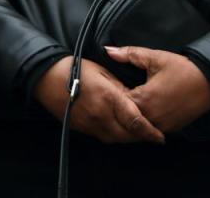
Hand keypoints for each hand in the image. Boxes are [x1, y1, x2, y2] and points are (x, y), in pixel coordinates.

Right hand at [34, 56, 164, 143]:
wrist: (48, 79)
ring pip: (116, 139)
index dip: (150, 131)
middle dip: (142, 137)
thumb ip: (121, 87)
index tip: (160, 137)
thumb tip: (135, 98)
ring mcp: (91, 124)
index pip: (135, 120)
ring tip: (139, 134)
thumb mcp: (103, 72)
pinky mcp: (82, 128)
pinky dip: (115, 136)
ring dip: (129, 138)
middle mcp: (101, 115)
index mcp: (110, 98)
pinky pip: (103, 137)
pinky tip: (120, 129)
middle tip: (154, 135)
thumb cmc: (77, 69)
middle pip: (128, 135)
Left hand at [107, 46, 209, 133]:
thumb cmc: (182, 68)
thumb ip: (130, 54)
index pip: (116, 102)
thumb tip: (108, 50)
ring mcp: (160, 126)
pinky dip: (143, 123)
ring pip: (136, 127)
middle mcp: (150, 117)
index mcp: (143, 99)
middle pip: (124, 117)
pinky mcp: (169, 130)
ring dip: (131, 117)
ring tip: (128, 105)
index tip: (109, 86)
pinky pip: (149, 130)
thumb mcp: (156, 57)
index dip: (111, 94)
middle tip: (116, 97)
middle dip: (119, 108)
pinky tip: (143, 112)